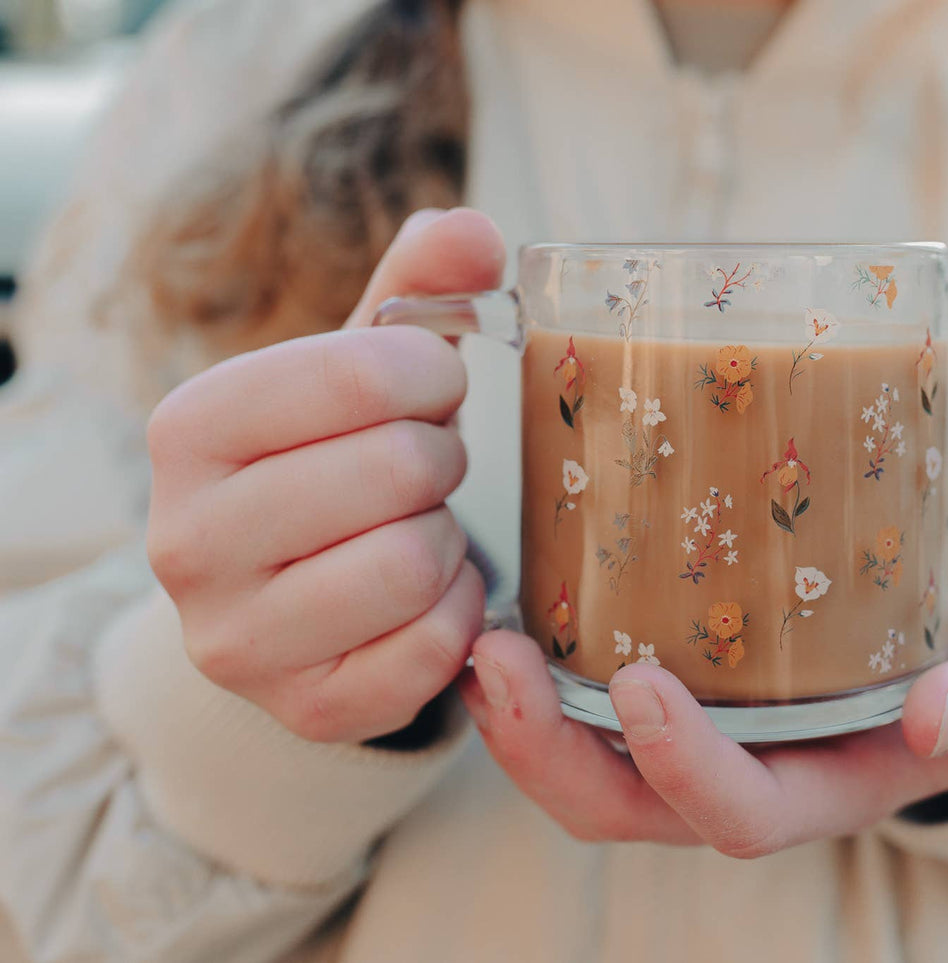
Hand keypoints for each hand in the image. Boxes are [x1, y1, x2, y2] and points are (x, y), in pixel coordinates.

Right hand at [147, 208, 503, 742]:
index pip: (364, 374)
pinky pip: (433, 649)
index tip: (431, 391)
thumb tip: (476, 232)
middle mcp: (186, 538)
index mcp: (190, 427)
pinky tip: (430, 595)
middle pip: (399, 470)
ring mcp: (237, 639)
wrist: (285, 595)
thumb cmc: (330, 461)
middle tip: (426, 465)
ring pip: (413, 563)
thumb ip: (416, 289)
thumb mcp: (358, 369)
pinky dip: (460, 613)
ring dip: (447, 536)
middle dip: (440, 459)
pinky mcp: (304, 708)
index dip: (433, 377)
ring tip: (419, 525)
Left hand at [458, 578, 947, 855]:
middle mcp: (749, 779)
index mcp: (827, 789)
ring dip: (520, 720)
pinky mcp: (685, 686)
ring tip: (481, 638)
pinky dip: (539, 675)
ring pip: (588, 769)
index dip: (681, 767)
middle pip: (625, 810)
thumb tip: (942, 718)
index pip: (737, 814)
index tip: (638, 683)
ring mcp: (707, 739)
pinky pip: (588, 707)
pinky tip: (508, 606)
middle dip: (548, 757)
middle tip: (498, 662)